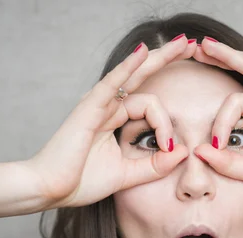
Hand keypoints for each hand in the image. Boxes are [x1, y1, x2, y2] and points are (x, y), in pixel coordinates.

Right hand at [24, 36, 195, 207]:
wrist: (51, 190)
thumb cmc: (81, 182)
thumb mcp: (128, 175)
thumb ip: (155, 165)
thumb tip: (182, 151)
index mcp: (115, 121)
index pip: (151, 108)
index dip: (166, 126)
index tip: (168, 149)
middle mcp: (108, 107)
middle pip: (143, 78)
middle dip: (168, 60)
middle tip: (191, 45)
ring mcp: (98, 105)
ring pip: (135, 78)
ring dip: (160, 59)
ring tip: (184, 43)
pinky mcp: (89, 108)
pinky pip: (112, 83)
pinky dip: (127, 67)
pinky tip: (144, 52)